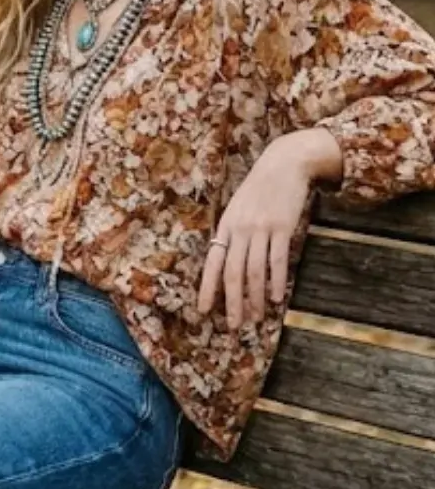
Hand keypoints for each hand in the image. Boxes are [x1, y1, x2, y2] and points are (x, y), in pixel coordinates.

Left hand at [197, 133, 324, 329]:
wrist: (285, 163)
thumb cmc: (260, 188)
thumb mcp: (238, 208)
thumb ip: (232, 233)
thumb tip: (227, 264)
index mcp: (226, 225)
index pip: (213, 263)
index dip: (207, 288)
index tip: (202, 310)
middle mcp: (240, 229)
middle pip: (233, 273)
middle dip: (232, 302)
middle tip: (234, 325)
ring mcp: (261, 228)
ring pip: (255, 271)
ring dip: (255, 298)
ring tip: (256, 318)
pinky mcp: (283, 226)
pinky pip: (277, 260)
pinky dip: (276, 281)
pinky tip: (276, 297)